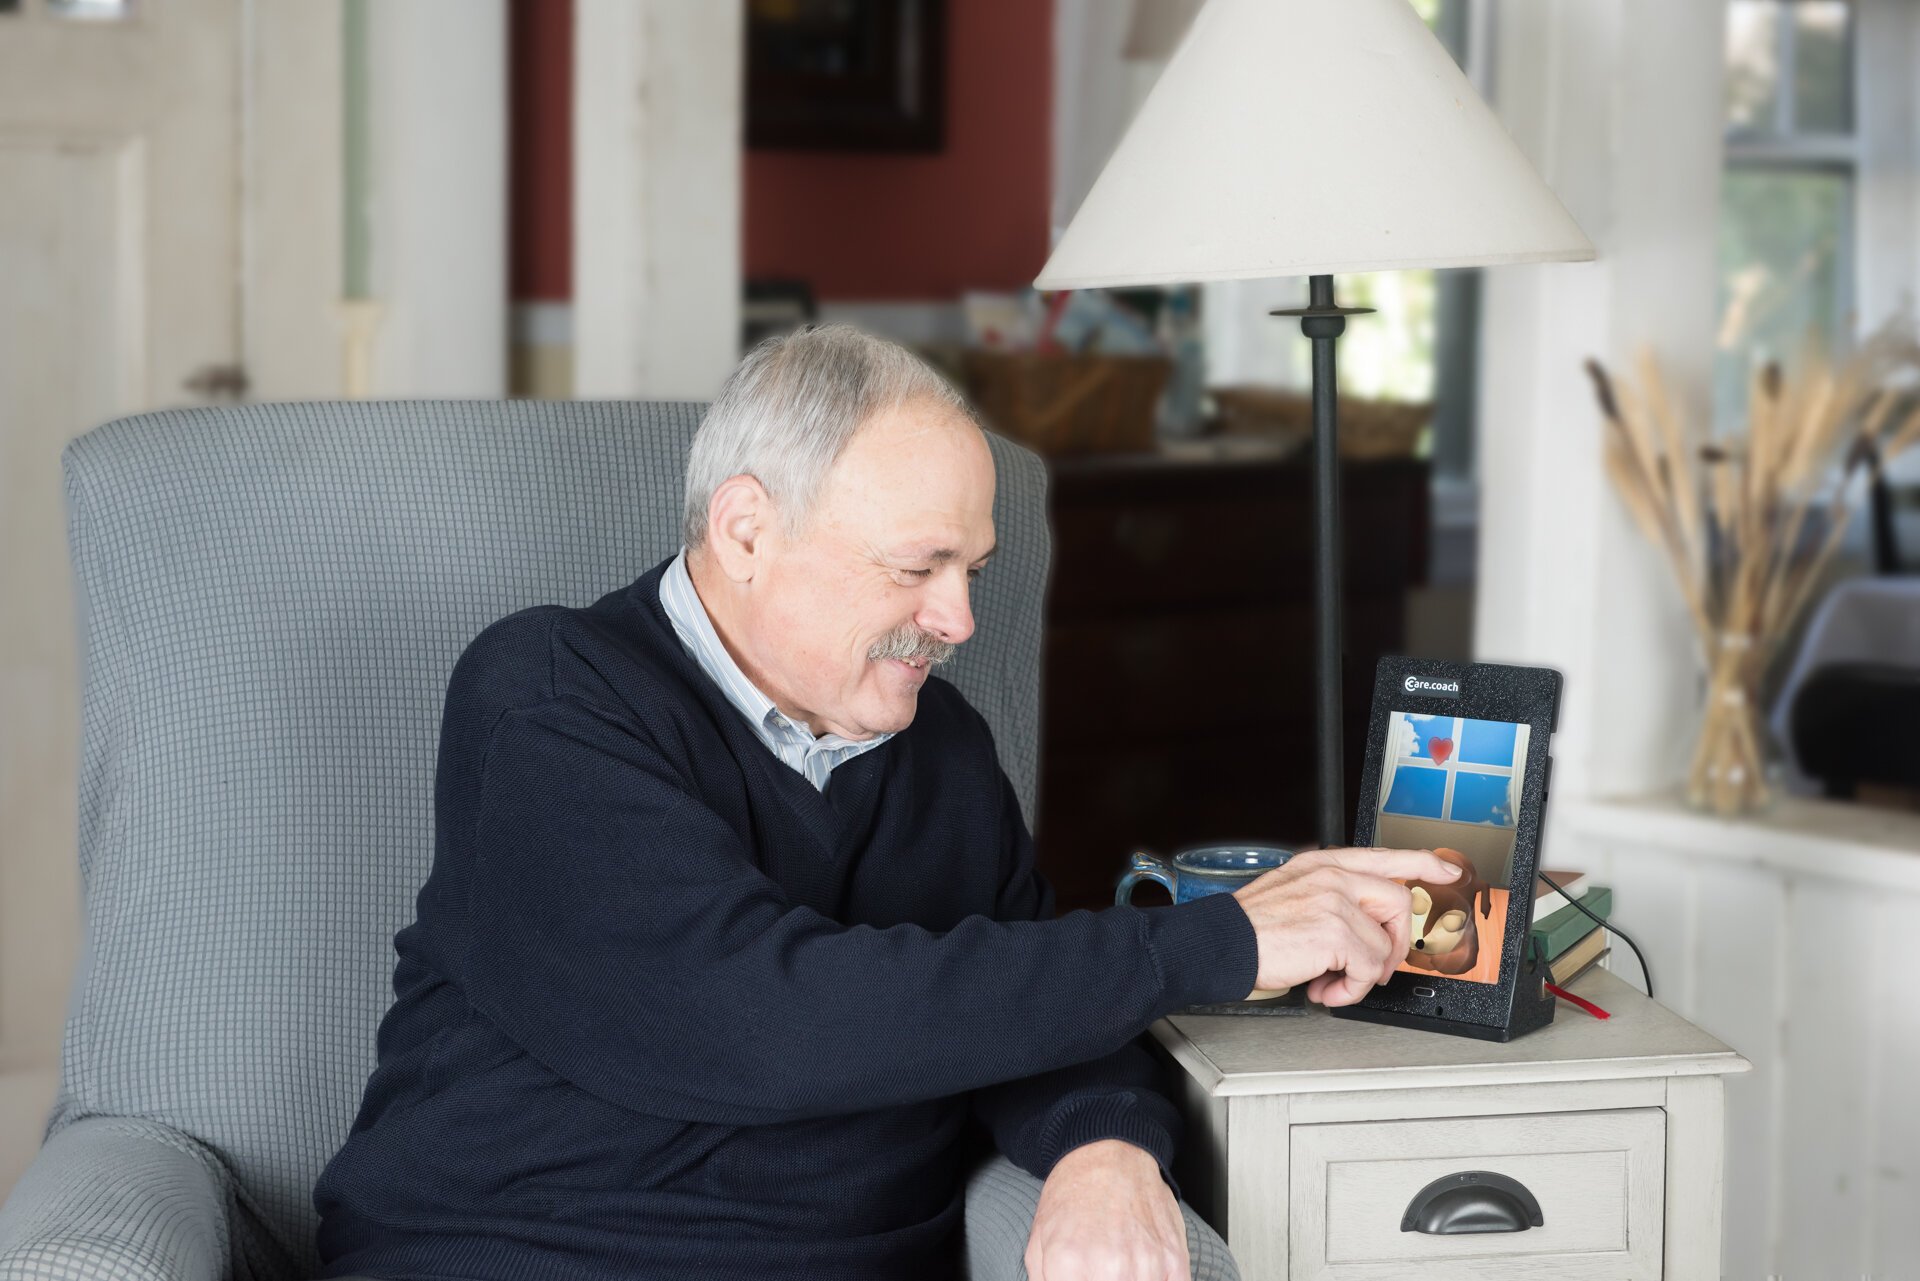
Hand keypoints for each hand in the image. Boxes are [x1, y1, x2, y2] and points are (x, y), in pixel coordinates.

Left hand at [1025, 1139, 1189, 1280]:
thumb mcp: (1038, 1242)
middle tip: (1100, 1270)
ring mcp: (1146, 1265)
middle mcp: (1110, 1269)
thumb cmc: (1073, 1195)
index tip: (1083, 1277)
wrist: (1108, 1154)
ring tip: (1122, 1265)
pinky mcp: (1174, 1259)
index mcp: (1069, 1266)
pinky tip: (1144, 1268)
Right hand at [1230, 846, 1461, 1006]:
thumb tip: (1366, 930)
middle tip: (1369, 966)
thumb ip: (1331, 899)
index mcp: (1323, 864)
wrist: (1219, 944)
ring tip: (1333, 982)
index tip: (1448, 871)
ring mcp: (1335, 901)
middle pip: (1399, 903)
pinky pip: (1368, 969)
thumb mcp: (1291, 894)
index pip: (1386, 856)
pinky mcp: (1335, 932)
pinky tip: (1324, 989)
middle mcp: (1332, 876)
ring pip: (1384, 945)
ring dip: (1364, 975)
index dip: (1424, 864)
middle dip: (1394, 944)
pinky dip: (1351, 990)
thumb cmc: (1249, 929)